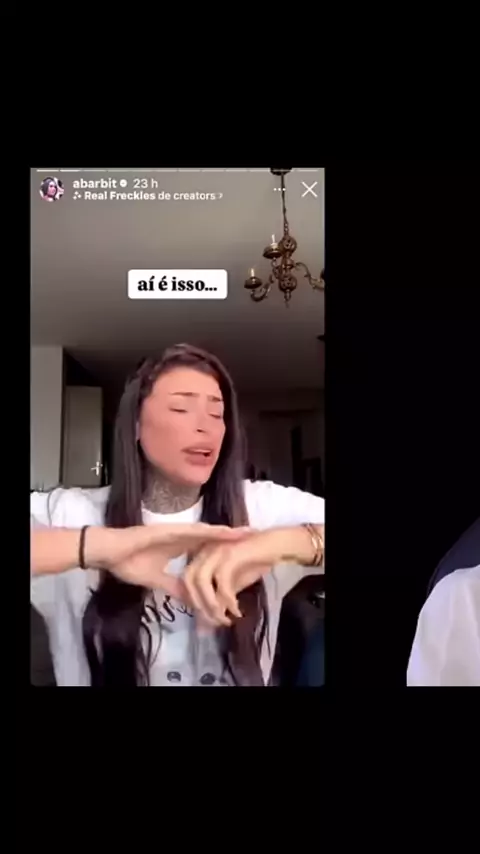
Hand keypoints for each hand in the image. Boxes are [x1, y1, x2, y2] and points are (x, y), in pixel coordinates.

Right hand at [89, 524, 247, 601]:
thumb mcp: (157, 581)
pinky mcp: (168, 531)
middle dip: (233, 536)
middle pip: (213, 537)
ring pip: (207, 532)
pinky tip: (223, 532)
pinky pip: (192, 532)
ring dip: (226, 532)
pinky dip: (208, 532)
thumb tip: (191, 599)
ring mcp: (176, 532)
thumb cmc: (129, 563)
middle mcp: (181, 537)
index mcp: (180, 547)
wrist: (109, 553)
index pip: (208, 547)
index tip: (244, 548)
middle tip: (256, 535)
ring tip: (247, 532)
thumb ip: (175, 587)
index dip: (225, 547)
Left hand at [184, 525, 321, 625]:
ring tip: (224, 620)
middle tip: (213, 623)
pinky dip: (227, 599)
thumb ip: (219, 598)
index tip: (205, 618)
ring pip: (202, 580)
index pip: (186, 580)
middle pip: (189, 580)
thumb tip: (208, 622)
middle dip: (198, 605)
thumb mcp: (233, 583)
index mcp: (202, 555)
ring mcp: (217, 550)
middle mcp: (205, 550)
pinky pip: (222, 580)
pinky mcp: (231, 553)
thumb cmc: (256, 561)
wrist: (278, 545)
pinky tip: (237, 610)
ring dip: (210, 604)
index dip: (192, 600)